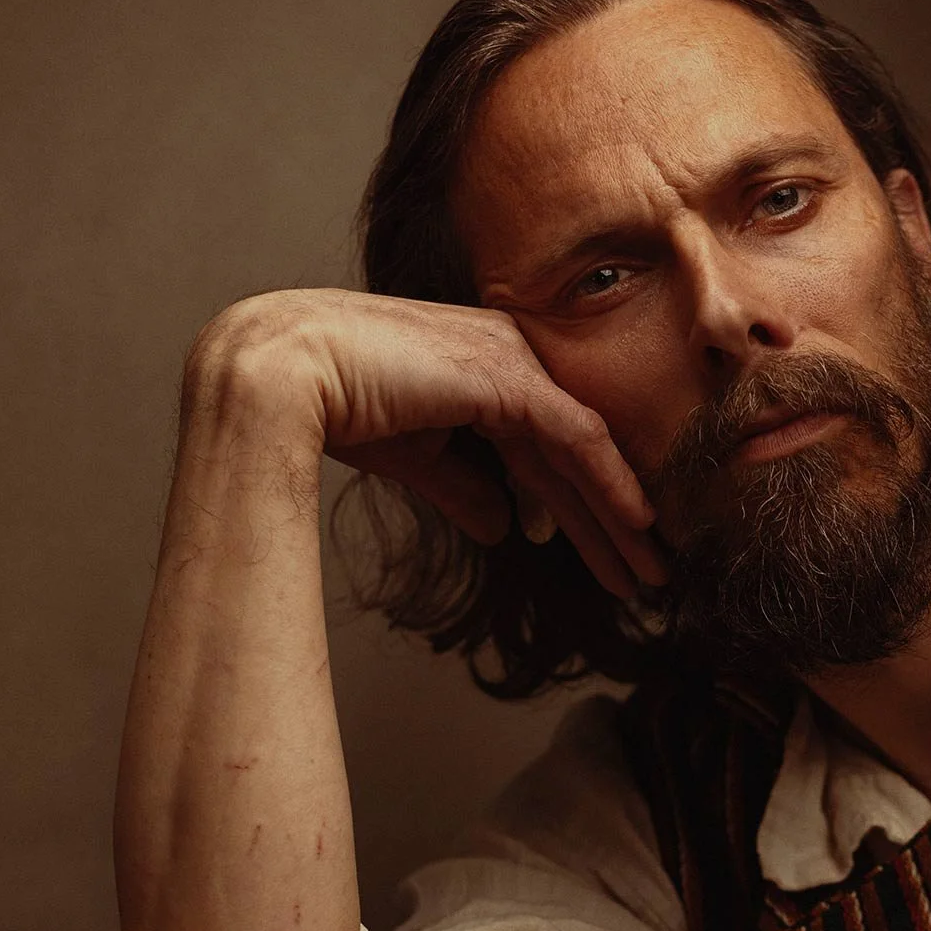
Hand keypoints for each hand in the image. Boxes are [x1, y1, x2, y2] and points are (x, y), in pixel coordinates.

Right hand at [189, 288, 666, 597]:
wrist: (279, 377)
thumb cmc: (332, 408)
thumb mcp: (414, 458)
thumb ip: (463, 487)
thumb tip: (504, 529)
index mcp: (486, 367)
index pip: (550, 446)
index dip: (582, 507)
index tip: (610, 558)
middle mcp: (510, 354)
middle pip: (578, 452)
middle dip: (613, 521)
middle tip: (650, 576)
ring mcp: (513, 360)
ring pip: (587, 450)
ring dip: (621, 517)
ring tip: (651, 575)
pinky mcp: (507, 376)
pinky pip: (578, 438)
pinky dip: (611, 484)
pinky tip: (638, 525)